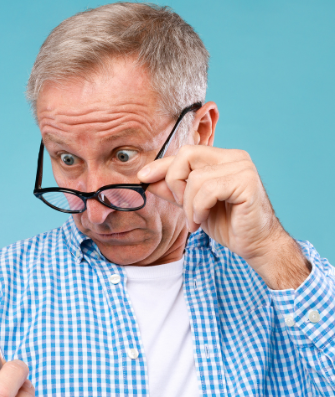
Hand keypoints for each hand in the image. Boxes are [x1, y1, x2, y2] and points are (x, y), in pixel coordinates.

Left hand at [138, 145, 309, 288]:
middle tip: (181, 205)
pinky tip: (203, 220)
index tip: (142, 178)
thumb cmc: (228, 224)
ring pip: (195, 178)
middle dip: (175, 183)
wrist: (255, 244)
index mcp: (221, 158)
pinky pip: (208, 190)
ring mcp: (242, 167)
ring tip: (195, 220)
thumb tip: (146, 180)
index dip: (161, 165)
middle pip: (187, 155)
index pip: (184, 152)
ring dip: (188, 205)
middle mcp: (234, 157)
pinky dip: (199, 208)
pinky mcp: (247, 182)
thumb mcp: (192, 205)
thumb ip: (173, 190)